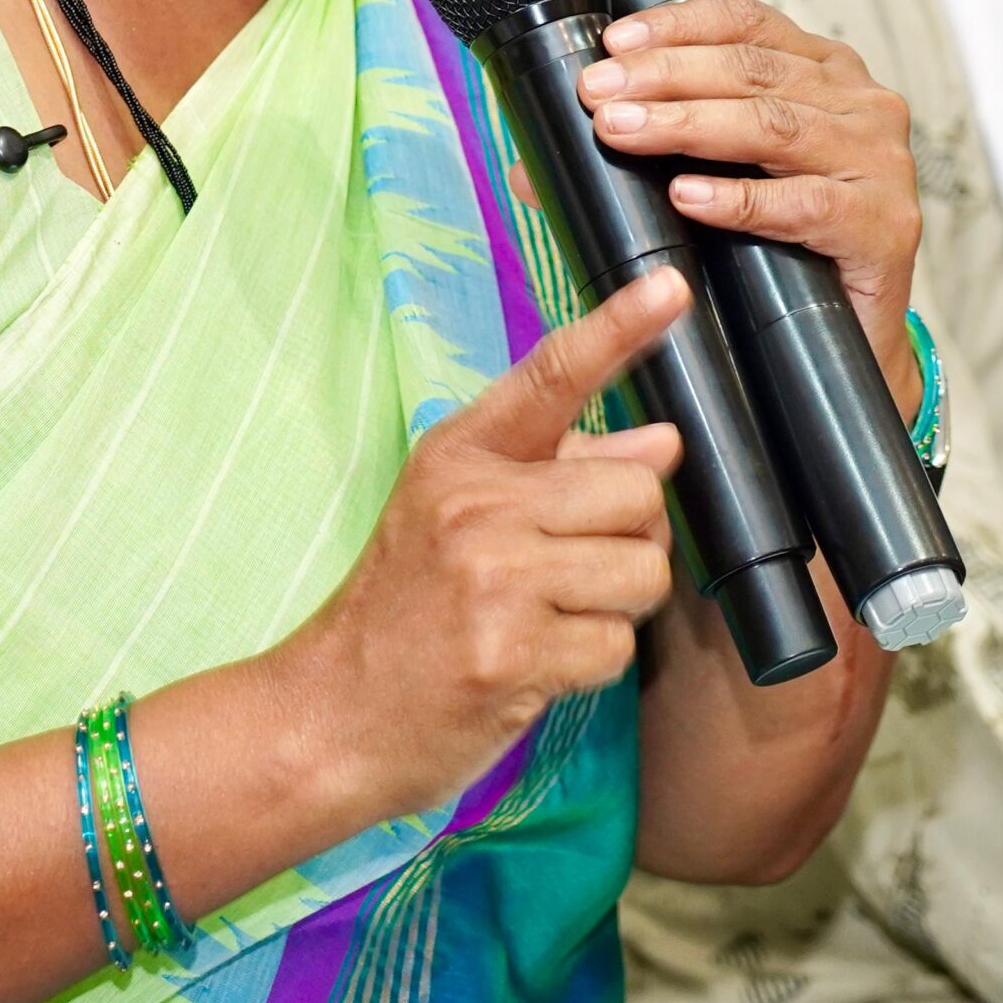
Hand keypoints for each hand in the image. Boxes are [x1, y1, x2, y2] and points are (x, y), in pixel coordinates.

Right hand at [278, 270, 686, 828]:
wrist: (331, 714)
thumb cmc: (403, 611)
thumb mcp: (458, 515)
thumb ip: (560, 470)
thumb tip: (663, 440)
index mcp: (460, 455)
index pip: (551, 376)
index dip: (618, 328)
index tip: (672, 288)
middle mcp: (475, 504)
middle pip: (636, 489)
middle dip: (628, 536)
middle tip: (571, 569)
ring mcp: (493, 579)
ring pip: (642, 570)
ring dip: (617, 605)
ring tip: (551, 618)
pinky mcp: (513, 653)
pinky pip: (616, 644)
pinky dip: (590, 662)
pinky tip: (536, 665)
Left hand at [575, 0, 922, 414]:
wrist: (848, 343)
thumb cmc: (778, 247)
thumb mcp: (712, 180)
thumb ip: (643, 154)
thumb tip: (530, 168)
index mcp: (823, 70)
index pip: (746, 22)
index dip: (676, 27)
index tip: (612, 46)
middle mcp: (860, 103)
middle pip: (753, 70)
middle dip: (664, 77)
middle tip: (597, 95)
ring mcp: (880, 162)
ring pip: (774, 127)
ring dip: (688, 127)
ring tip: (621, 133)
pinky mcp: (884, 225)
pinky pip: (805, 203)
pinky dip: (741, 199)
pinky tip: (688, 197)